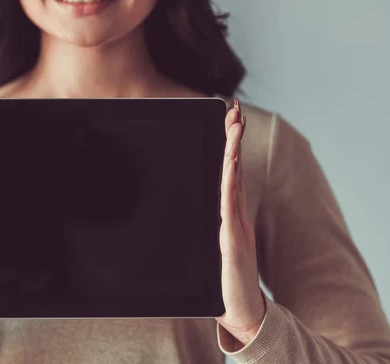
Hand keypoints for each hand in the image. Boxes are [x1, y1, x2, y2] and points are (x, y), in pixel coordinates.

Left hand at [215, 98, 265, 348]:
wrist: (241, 311)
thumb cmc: (222, 280)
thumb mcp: (208, 246)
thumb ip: (202, 227)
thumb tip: (179, 211)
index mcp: (226, 214)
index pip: (227, 172)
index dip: (228, 145)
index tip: (226, 120)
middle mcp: (233, 214)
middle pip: (233, 168)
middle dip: (233, 137)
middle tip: (234, 108)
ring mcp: (235, 225)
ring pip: (234, 180)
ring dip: (234, 150)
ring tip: (235, 124)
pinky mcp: (233, 240)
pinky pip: (230, 206)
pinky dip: (231, 182)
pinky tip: (232, 163)